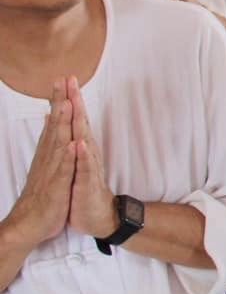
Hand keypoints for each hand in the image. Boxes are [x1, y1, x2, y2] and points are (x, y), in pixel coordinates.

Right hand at [1, 81, 76, 249]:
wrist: (29, 224)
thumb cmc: (42, 194)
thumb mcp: (46, 164)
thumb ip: (48, 141)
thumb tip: (48, 118)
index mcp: (48, 152)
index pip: (54, 121)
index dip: (59, 100)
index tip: (63, 79)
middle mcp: (48, 157)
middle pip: (55, 125)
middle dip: (60, 102)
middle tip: (63, 80)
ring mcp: (52, 171)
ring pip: (58, 143)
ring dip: (62, 123)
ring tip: (67, 104)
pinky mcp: (57, 187)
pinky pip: (64, 171)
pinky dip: (69, 158)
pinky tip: (74, 144)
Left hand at [63, 79, 116, 240]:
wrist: (97, 215)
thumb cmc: (83, 188)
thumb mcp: (74, 161)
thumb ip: (70, 139)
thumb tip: (61, 119)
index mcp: (80, 147)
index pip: (74, 119)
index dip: (69, 98)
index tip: (64, 78)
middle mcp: (86, 152)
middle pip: (80, 122)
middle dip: (75, 102)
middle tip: (71, 81)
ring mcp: (88, 166)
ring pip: (84, 139)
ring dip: (80, 122)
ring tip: (76, 104)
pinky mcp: (87, 182)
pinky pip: (86, 168)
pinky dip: (83, 156)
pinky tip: (81, 144)